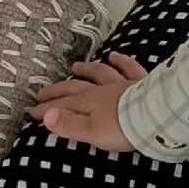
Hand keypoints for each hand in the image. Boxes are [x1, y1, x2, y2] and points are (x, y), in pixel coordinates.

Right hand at [28, 50, 146, 153]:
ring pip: (100, 73)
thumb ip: (68, 124)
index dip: (47, 109)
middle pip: (76, 87)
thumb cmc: (123, 128)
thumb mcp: (91, 132)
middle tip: (43, 92)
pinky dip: (122, 62)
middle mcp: (102, 90)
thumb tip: (45, 116)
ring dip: (87, 70)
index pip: (63, 105)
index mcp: (88, 103)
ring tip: (76, 66)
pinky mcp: (141, 83)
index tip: (32, 111)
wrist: (156, 117)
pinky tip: (116, 55)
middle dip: (59, 90)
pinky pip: (129, 69)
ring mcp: (122, 84)